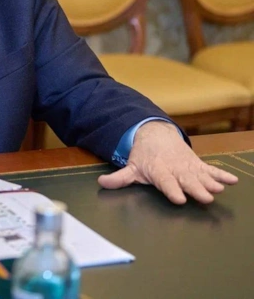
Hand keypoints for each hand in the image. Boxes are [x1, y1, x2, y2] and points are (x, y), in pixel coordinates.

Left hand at [98, 121, 237, 203]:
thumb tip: (101, 183)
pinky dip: (222, 174)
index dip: (172, 190)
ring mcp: (188, 167)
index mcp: (159, 172)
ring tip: (219, 189)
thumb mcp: (131, 166)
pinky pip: (211, 170)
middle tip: (205, 198)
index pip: (165, 183)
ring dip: (211, 182)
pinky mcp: (198, 164)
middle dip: (196, 189)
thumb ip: (119, 178)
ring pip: (201, 176)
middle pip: (186, 181)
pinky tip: (233, 181)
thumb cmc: (143, 157)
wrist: (156, 135)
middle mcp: (175, 169)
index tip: (179, 199)